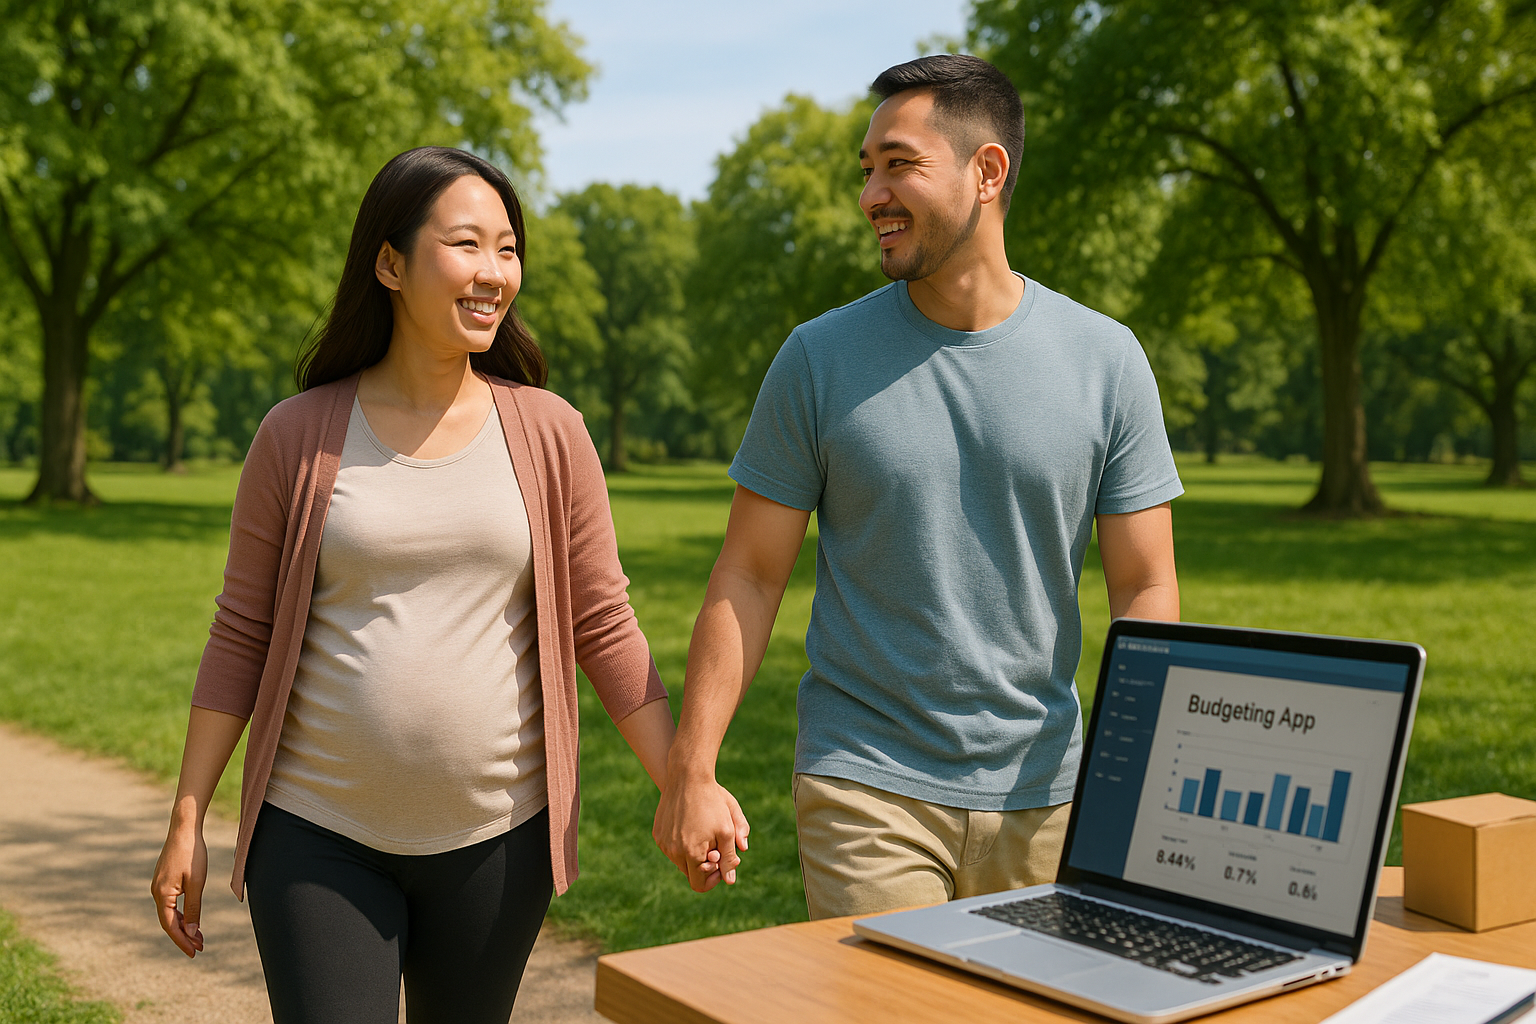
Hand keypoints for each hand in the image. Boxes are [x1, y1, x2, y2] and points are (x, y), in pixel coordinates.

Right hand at [151, 822, 207, 957]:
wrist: (184, 829)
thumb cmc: (192, 854)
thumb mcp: (197, 883)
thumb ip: (194, 908)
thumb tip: (192, 932)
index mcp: (162, 895)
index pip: (171, 926)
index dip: (182, 941)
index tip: (194, 953)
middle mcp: (156, 892)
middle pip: (169, 922)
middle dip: (184, 936)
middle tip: (200, 948)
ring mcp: (158, 886)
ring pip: (170, 913)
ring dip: (183, 926)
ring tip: (198, 937)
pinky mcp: (163, 880)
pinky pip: (170, 903)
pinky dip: (181, 913)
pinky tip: (190, 919)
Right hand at [654, 774, 749, 891]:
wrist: (687, 777)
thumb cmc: (712, 802)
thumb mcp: (727, 830)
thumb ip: (729, 858)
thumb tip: (729, 880)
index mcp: (691, 854)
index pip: (699, 884)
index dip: (713, 879)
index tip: (722, 863)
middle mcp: (672, 852)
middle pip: (689, 873)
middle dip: (704, 864)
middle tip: (716, 846)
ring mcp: (663, 842)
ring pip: (680, 860)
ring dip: (693, 853)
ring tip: (704, 832)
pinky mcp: (657, 833)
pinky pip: (670, 847)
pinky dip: (682, 843)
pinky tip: (692, 824)